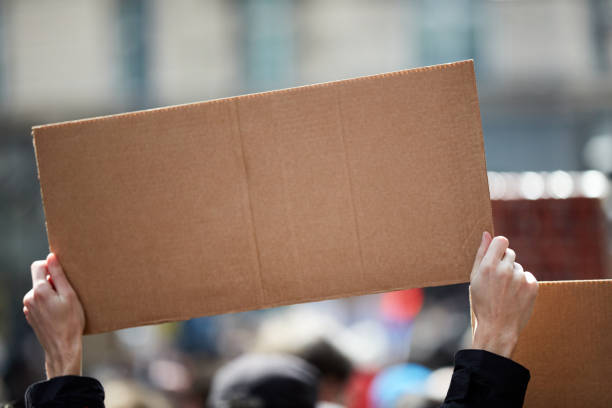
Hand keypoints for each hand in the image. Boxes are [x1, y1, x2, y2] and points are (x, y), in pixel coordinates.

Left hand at [23, 253, 84, 378]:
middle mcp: (29, 298)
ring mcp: (29, 308)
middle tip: (68, 294)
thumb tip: (51, 256)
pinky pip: (39, 302)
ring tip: (64, 306)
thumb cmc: (71, 322)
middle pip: (40, 279)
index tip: (62, 274)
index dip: (50, 265)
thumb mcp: (69, 295)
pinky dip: (48, 303)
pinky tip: (58, 313)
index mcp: (39, 291)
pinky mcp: (31, 316)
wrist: (62, 347)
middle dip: (53, 282)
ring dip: (51, 294)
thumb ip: (58, 275)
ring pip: (40, 291)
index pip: (38, 265)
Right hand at [469, 232, 537, 357]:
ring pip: (519, 267)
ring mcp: (520, 278)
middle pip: (510, 253)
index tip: (497, 254)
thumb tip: (486, 234)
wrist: (498, 328)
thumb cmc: (482, 303)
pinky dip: (523, 284)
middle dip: (505, 263)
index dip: (499, 246)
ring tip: (506, 292)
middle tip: (498, 281)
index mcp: (488, 266)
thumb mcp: (475, 278)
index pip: (501, 241)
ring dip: (514, 275)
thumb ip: (481, 254)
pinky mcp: (532, 286)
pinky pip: (528, 277)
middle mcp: (505, 270)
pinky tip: (515, 296)